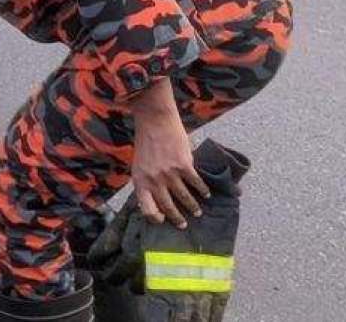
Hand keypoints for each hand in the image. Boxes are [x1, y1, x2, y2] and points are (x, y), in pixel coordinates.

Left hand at [130, 78, 209, 228]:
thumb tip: (154, 198)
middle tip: (184, 225)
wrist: (154, 121)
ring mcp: (169, 174)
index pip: (147, 208)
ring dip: (192, 207)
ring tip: (198, 212)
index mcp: (140, 181)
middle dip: (177, 218)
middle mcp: (154, 180)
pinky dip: (202, 190)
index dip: (155, 218)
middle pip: (167, 206)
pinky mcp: (183, 165)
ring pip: (184, 197)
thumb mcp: (139, 164)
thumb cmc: (146, 142)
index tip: (164, 220)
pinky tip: (206, 194)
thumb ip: (146, 181)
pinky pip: (195, 183)